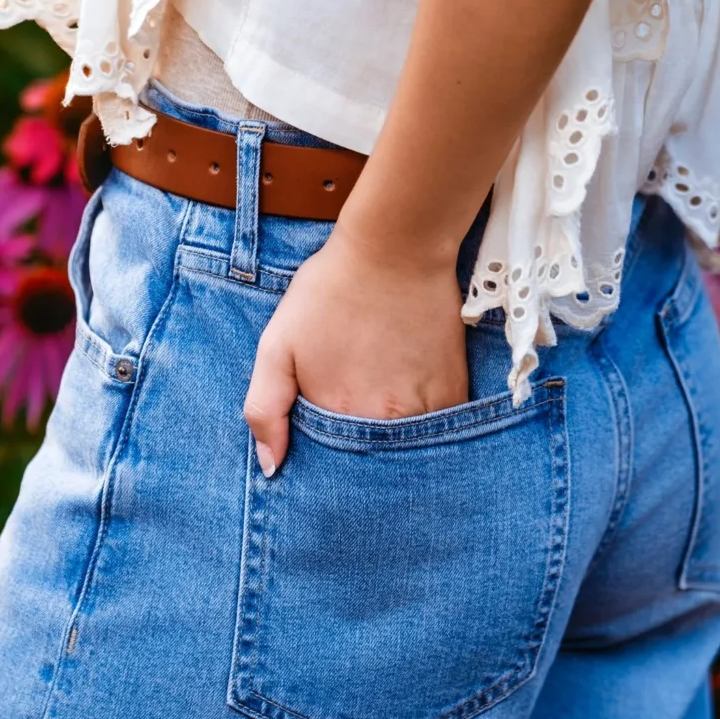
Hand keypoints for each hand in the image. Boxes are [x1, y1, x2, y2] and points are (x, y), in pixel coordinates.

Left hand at [243, 227, 468, 474]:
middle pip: (370, 464)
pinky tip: (410, 391)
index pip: (329, 471)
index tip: (323, 436)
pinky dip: (424, 424)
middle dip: (359, 456)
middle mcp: (383, 423)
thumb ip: (265, 408)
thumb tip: (272, 468)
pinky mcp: (454, 394)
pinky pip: (439, 432)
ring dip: (393, 442)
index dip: (324, 461)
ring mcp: (424, 411)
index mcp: (337, 415)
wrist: (395, 247)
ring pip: (406, 452)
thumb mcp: (277, 341)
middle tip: (354, 411)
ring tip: (382, 400)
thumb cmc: (331, 289)